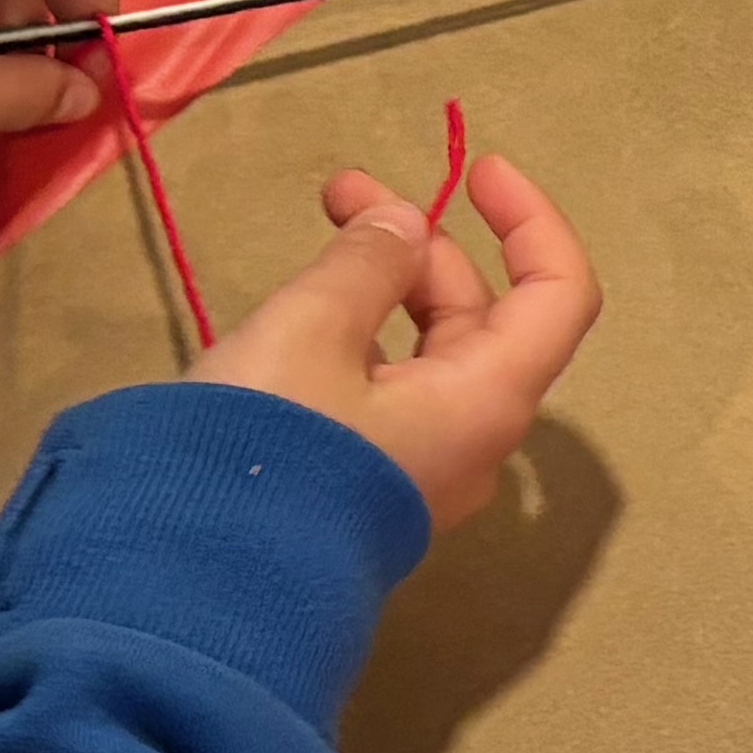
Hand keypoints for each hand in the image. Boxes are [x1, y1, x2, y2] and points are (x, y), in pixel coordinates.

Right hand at [190, 157, 601, 533]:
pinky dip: (359, 337)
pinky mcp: (367, 486)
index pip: (559, 295)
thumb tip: (402, 226)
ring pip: (428, 354)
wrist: (192, 582)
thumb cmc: (267, 444)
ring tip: (315, 240)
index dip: (530, 222)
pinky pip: (386, 394)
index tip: (476, 169)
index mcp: (487, 399)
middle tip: (339, 192)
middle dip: (421, 243)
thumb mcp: (311, 328)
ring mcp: (420, 469)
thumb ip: (366, 261)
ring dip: (383, 285)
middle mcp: (471, 438)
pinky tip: (298, 316)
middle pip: (482, 318)